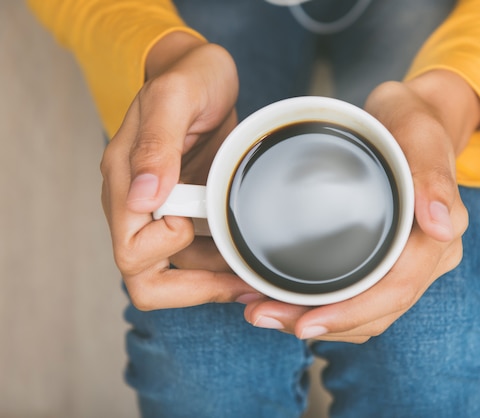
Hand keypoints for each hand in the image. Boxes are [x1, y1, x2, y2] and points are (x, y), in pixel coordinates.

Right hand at [100, 33, 256, 310]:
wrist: (205, 74)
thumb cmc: (188, 77)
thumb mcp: (174, 98)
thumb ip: (156, 145)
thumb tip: (143, 198)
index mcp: (125, 182)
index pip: (130, 250)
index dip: (165, 248)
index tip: (195, 219)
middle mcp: (139, 205)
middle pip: (147, 279)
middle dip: (193, 289)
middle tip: (239, 284)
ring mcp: (166, 212)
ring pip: (180, 274)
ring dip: (218, 282)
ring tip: (258, 277)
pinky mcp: (191, 211)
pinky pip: (202, 254)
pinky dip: (225, 265)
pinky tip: (253, 260)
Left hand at [242, 70, 479, 342]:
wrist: (416, 119)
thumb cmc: (414, 122)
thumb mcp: (420, 134)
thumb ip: (433, 175)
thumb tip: (442, 227)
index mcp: (438, 237)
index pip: (397, 290)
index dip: (351, 314)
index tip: (305, 321)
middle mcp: (428, 258)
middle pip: (377, 311)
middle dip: (322, 322)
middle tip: (264, 314)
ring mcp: (410, 262)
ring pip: (367, 312)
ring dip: (319, 320)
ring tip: (266, 310)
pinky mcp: (389, 260)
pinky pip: (362, 297)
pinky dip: (327, 306)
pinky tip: (290, 300)